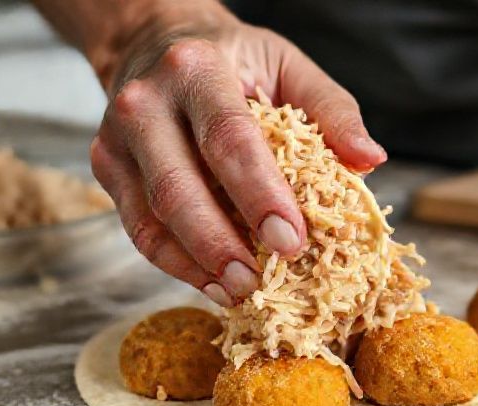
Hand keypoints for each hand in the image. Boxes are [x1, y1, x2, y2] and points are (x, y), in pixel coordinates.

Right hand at [87, 2, 385, 304]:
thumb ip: (331, 109)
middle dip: (221, 243)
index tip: (292, 241)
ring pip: (152, 218)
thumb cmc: (233, 59)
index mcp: (196, 69)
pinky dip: (177, 264)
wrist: (154, 41)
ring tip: (239, 293)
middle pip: (179, 187)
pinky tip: (212, 283)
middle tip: (259, 282)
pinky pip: (140, 229)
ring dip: (197, 264)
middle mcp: (145, 103)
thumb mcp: (287, 65)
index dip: (260, 196)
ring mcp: (118, 140)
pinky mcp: (108, 169)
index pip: (229, 139)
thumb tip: (369, 160)